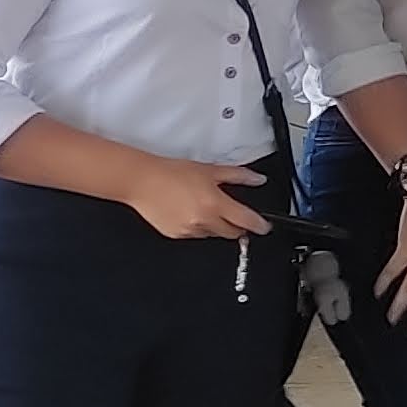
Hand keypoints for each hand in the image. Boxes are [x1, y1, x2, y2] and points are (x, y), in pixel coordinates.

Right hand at [124, 154, 271, 241]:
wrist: (142, 181)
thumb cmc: (172, 173)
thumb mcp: (210, 170)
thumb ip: (238, 176)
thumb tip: (257, 179)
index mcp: (214, 204)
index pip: (246, 221)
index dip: (259, 225)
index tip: (264, 227)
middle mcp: (203, 220)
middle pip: (232, 232)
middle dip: (237, 225)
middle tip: (233, 214)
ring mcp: (189, 230)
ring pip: (213, 234)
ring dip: (216, 225)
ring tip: (203, 206)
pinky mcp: (176, 235)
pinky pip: (195, 236)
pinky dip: (198, 227)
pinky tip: (190, 212)